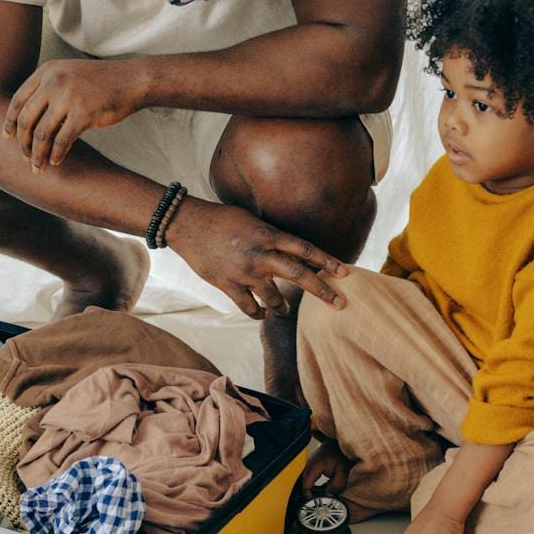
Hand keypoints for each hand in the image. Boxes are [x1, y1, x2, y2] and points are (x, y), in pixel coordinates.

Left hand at [3, 60, 144, 171]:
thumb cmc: (99, 82)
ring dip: (37, 154)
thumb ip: (47, 89)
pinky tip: (56, 162)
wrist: (131, 80)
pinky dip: (56, 155)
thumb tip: (26, 119)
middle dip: (23, 143)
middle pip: (27, 120)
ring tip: (38, 167)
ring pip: (42, 134)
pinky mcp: (83, 113)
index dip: (10, 121)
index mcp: (47, 71)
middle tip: (25, 157)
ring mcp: (68, 97)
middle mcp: (54, 82)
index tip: (7, 137)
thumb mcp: (68, 74)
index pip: (18, 100)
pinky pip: (62, 141)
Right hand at [165, 199, 349, 318]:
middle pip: (299, 276)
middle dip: (323, 291)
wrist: (187, 225)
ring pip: (274, 298)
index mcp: (268, 235)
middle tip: (340, 304)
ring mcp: (245, 272)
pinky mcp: (228, 284)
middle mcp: (261, 255)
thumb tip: (288, 246)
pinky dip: (257, 313)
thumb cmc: (220, 218)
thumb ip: (270, 234)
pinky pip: (249, 306)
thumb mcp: (251, 219)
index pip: (305, 249)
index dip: (327, 261)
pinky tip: (261, 314)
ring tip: (287, 310)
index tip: (345, 272)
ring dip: (283, 307)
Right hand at [302, 435, 348, 498]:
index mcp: (313, 467)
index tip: (318, 503)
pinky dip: (315, 486)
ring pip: (307, 483)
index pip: (305, 487)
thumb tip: (329, 497)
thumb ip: (335, 486)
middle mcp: (308, 466)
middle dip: (312, 496)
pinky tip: (323, 489)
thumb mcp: (342, 472)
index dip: (310, 498)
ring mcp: (309, 465)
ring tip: (324, 496)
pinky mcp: (312, 465)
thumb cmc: (341, 453)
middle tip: (322, 502)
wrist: (340, 443)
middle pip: (304, 486)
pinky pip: (310, 479)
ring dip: (314, 490)